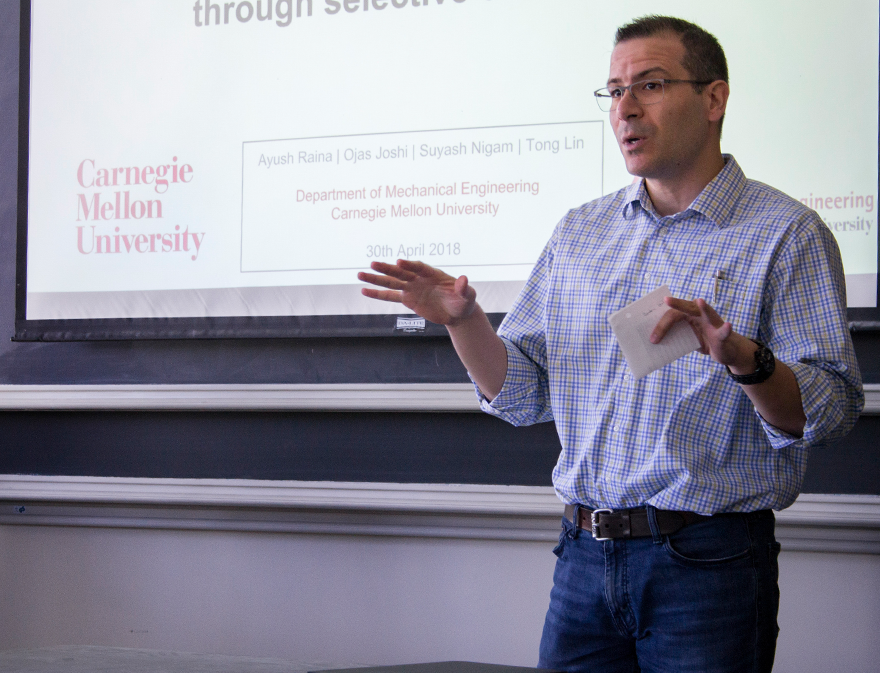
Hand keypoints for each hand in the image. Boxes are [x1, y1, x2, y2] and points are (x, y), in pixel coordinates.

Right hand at [358, 259, 476, 325]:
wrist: (458, 312)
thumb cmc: (463, 301)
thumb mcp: (467, 296)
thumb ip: (464, 288)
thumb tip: (464, 280)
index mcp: (433, 274)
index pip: (419, 267)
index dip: (410, 265)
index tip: (399, 262)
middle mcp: (419, 279)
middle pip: (401, 272)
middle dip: (387, 269)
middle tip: (373, 264)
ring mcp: (412, 288)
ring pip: (391, 282)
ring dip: (376, 279)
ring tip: (360, 274)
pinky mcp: (408, 299)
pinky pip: (390, 296)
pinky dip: (377, 294)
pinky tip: (364, 291)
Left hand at [650, 297, 755, 370]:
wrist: (724, 351)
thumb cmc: (702, 341)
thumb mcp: (686, 339)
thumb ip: (674, 338)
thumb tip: (654, 342)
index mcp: (688, 314)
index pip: (672, 315)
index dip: (661, 325)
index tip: (652, 337)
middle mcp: (700, 314)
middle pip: (685, 309)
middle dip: (676, 305)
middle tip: (666, 300)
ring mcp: (712, 322)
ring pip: (706, 312)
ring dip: (704, 307)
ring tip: (700, 301)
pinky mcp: (722, 334)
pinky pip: (723, 331)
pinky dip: (725, 329)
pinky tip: (728, 325)